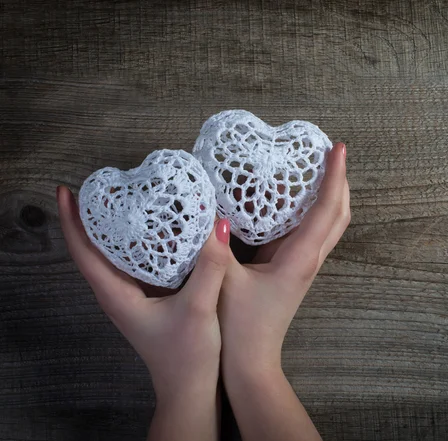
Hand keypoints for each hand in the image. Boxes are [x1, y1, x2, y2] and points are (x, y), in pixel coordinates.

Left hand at [56, 186, 230, 440]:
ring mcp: (131, 297)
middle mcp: (117, 294)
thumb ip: (209, 267)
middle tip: (103, 185)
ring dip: (114, 228)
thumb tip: (218, 224)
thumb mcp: (199, 309)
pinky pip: (136, 263)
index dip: (72, 220)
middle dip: (90, 216)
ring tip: (125, 198)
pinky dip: (139, 242)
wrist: (190, 389)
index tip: (67, 190)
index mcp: (116, 295)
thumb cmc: (187, 356)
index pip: (84, 252)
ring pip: (115, 256)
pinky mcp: (148, 299)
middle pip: (93, 249)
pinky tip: (157, 229)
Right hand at [218, 142, 349, 440]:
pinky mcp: (293, 269)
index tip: (338, 147)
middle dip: (340, 181)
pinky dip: (312, 210)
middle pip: (339, 215)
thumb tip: (208, 210)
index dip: (335, 176)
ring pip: (329, 224)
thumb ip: (214, 247)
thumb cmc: (240, 328)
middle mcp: (309, 259)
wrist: (252, 363)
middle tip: (330, 151)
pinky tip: (292, 200)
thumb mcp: (223, 282)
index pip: (327, 209)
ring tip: (318, 167)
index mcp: (299, 259)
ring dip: (330, 195)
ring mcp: (304, 265)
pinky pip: (311, 232)